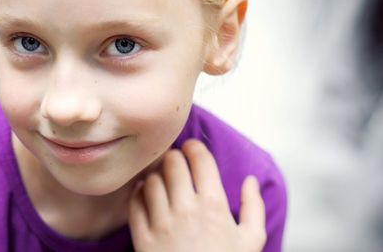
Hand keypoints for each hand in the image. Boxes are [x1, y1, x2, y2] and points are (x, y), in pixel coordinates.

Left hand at [129, 139, 266, 251]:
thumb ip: (253, 208)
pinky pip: (134, 203)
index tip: (192, 148)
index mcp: (215, 206)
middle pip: (172, 163)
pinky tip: (145, 195)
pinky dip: (138, 194)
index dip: (195, 147)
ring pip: (151, 180)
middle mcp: (187, 210)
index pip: (200, 160)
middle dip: (174, 157)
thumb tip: (251, 181)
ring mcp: (162, 224)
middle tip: (176, 162)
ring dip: (156, 176)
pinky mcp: (143, 238)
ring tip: (162, 180)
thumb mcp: (252, 242)